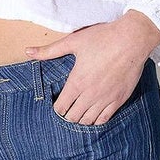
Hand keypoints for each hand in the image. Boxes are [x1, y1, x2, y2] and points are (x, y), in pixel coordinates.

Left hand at [24, 12, 159, 124]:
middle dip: (68, 115)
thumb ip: (49, 51)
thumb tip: (28, 52)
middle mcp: (91, 94)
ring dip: (81, 118)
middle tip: (68, 107)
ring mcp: (106, 99)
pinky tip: (94, 113)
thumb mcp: (73, 42)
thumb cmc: (104, 38)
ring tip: (80, 110)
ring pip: (89, 121)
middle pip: (73, 118)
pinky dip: (97, 119)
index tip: (58, 103)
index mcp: (77, 82)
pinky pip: (105, 119)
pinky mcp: (119, 99)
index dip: (57, 108)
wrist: (132, 39)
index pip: (61, 108)